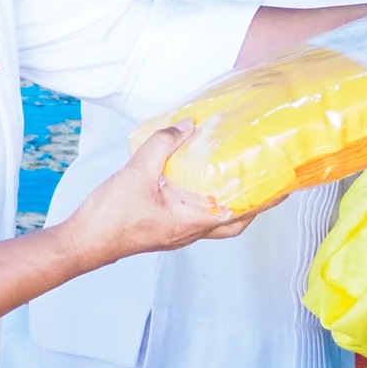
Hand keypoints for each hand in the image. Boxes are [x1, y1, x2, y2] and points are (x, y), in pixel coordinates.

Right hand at [61, 120, 257, 268]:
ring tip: (237, 176)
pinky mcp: (163, 228)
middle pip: (233, 223)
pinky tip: (198, 180)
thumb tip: (187, 125)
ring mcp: (176, 232)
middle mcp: (188, 231)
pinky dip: (205, 200)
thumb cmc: (110, 218)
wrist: (82, 242)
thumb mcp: (137, 172)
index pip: (239, 213)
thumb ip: (163, 144)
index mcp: (190, 221)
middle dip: (254, 205)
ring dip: (230, 202)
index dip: (264, 200)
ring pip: (214, 220)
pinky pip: (194, 215)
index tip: (284, 186)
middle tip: (267, 182)